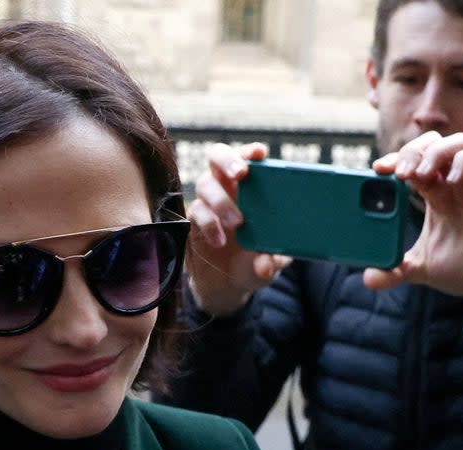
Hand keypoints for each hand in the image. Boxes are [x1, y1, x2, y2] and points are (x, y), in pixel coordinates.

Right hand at [186, 141, 291, 314]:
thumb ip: (270, 262)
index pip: (246, 158)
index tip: (259, 154)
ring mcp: (207, 203)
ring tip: (238, 223)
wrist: (227, 286)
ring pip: (204, 185)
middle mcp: (225, 188)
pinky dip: (208, 225)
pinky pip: (194, 213)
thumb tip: (265, 265)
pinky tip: (220, 241)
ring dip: (221, 201)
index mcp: (249, 187)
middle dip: (227, 160)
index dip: (250, 152)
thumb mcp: (270, 263)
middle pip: (216, 157)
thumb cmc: (253, 262)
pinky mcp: (192, 222)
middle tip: (241, 174)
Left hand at [365, 131, 462, 315]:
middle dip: (412, 151)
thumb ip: (395, 271)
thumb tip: (369, 280)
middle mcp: (452, 184)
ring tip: (420, 174)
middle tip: (399, 173)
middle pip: (431, 144)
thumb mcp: (421, 269)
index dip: (395, 160)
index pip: (412, 163)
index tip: (378, 169)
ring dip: (435, 152)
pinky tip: (452, 181)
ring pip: (457, 143)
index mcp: (433, 196)